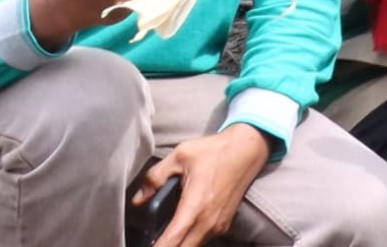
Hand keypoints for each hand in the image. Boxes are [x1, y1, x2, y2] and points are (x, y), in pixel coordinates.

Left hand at [138, 122, 271, 246]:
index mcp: (195, 206)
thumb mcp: (181, 155)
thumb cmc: (215, 150)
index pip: (171, 242)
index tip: (144, 246)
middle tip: (151, 240)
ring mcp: (218, 225)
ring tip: (163, 236)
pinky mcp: (224, 225)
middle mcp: (208, 222)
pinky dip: (188, 241)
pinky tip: (180, 230)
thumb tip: (137, 200)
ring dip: (177, 244)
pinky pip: (202, 241)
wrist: (249, 149)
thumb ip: (155, 177)